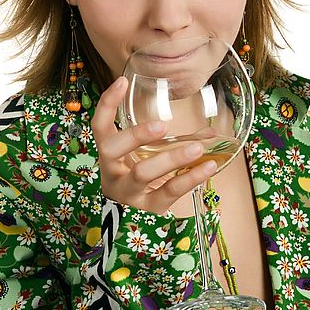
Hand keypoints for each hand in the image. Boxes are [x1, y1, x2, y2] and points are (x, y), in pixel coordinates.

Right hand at [91, 76, 216, 214]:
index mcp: (110, 155)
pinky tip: (208, 166)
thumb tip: (210, 132)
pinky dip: (190, 178)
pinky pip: (169, 192)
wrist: (132, 229)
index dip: (108, 103)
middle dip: (135, 135)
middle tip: (161, 125)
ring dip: (171, 158)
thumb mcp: (148, 160)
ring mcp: (128, 193)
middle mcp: (113, 172)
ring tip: (197, 148)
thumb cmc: (142, 184)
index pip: (99, 125)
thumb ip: (175, 144)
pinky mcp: (148, 210)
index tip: (122, 81)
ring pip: (142, 173)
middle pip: (112, 150)